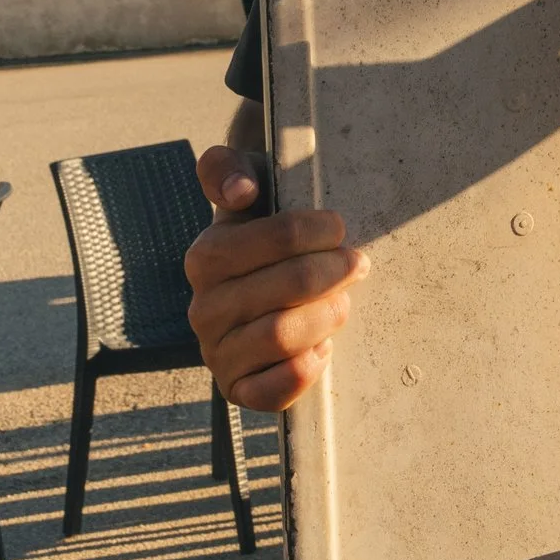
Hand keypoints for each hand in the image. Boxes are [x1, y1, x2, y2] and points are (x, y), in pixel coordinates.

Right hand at [185, 145, 370, 411]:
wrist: (259, 282)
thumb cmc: (261, 228)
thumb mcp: (247, 185)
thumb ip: (229, 168)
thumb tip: (238, 190)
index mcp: (206, 256)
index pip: (281, 236)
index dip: (322, 230)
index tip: (339, 228)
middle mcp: (203, 308)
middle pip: (291, 285)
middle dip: (335, 272)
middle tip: (356, 265)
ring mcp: (217, 352)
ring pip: (283, 336)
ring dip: (327, 316)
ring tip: (341, 303)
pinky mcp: (238, 390)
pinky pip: (273, 391)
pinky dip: (306, 369)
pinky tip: (321, 347)